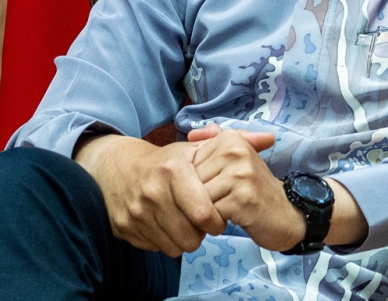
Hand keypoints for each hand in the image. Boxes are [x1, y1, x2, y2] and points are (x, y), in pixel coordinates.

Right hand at [74, 133, 267, 256]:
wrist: (117, 167)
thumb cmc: (166, 161)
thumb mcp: (197, 149)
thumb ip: (236, 142)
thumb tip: (270, 138)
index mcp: (172, 170)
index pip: (203, 213)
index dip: (216, 221)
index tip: (219, 218)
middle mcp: (151, 191)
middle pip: (189, 237)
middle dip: (201, 234)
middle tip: (202, 223)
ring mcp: (135, 212)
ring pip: (173, 246)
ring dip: (184, 239)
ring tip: (185, 222)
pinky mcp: (123, 228)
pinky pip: (155, 248)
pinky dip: (165, 240)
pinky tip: (166, 224)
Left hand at [189, 124, 368, 249]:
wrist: (285, 214)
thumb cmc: (253, 189)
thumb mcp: (235, 161)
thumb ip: (213, 143)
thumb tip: (191, 132)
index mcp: (231, 138)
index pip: (190, 162)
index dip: (196, 182)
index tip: (216, 186)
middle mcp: (236, 150)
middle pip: (192, 179)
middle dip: (199, 197)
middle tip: (221, 200)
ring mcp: (241, 173)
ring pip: (199, 196)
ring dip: (207, 210)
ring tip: (226, 208)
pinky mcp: (243, 197)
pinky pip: (210, 212)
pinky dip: (215, 220)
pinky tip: (231, 217)